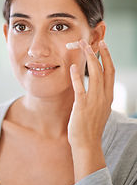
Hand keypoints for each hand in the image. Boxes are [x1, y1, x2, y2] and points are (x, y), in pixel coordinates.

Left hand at [68, 39, 114, 181]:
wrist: (87, 143)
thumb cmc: (90, 126)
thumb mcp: (98, 108)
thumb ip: (98, 95)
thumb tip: (95, 84)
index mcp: (108, 96)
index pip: (110, 72)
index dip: (107, 57)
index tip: (102, 45)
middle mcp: (104, 97)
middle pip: (104, 70)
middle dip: (99, 54)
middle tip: (93, 41)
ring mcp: (94, 101)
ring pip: (95, 76)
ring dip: (89, 59)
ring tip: (82, 47)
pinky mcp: (82, 106)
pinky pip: (80, 88)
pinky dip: (77, 76)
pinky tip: (73, 66)